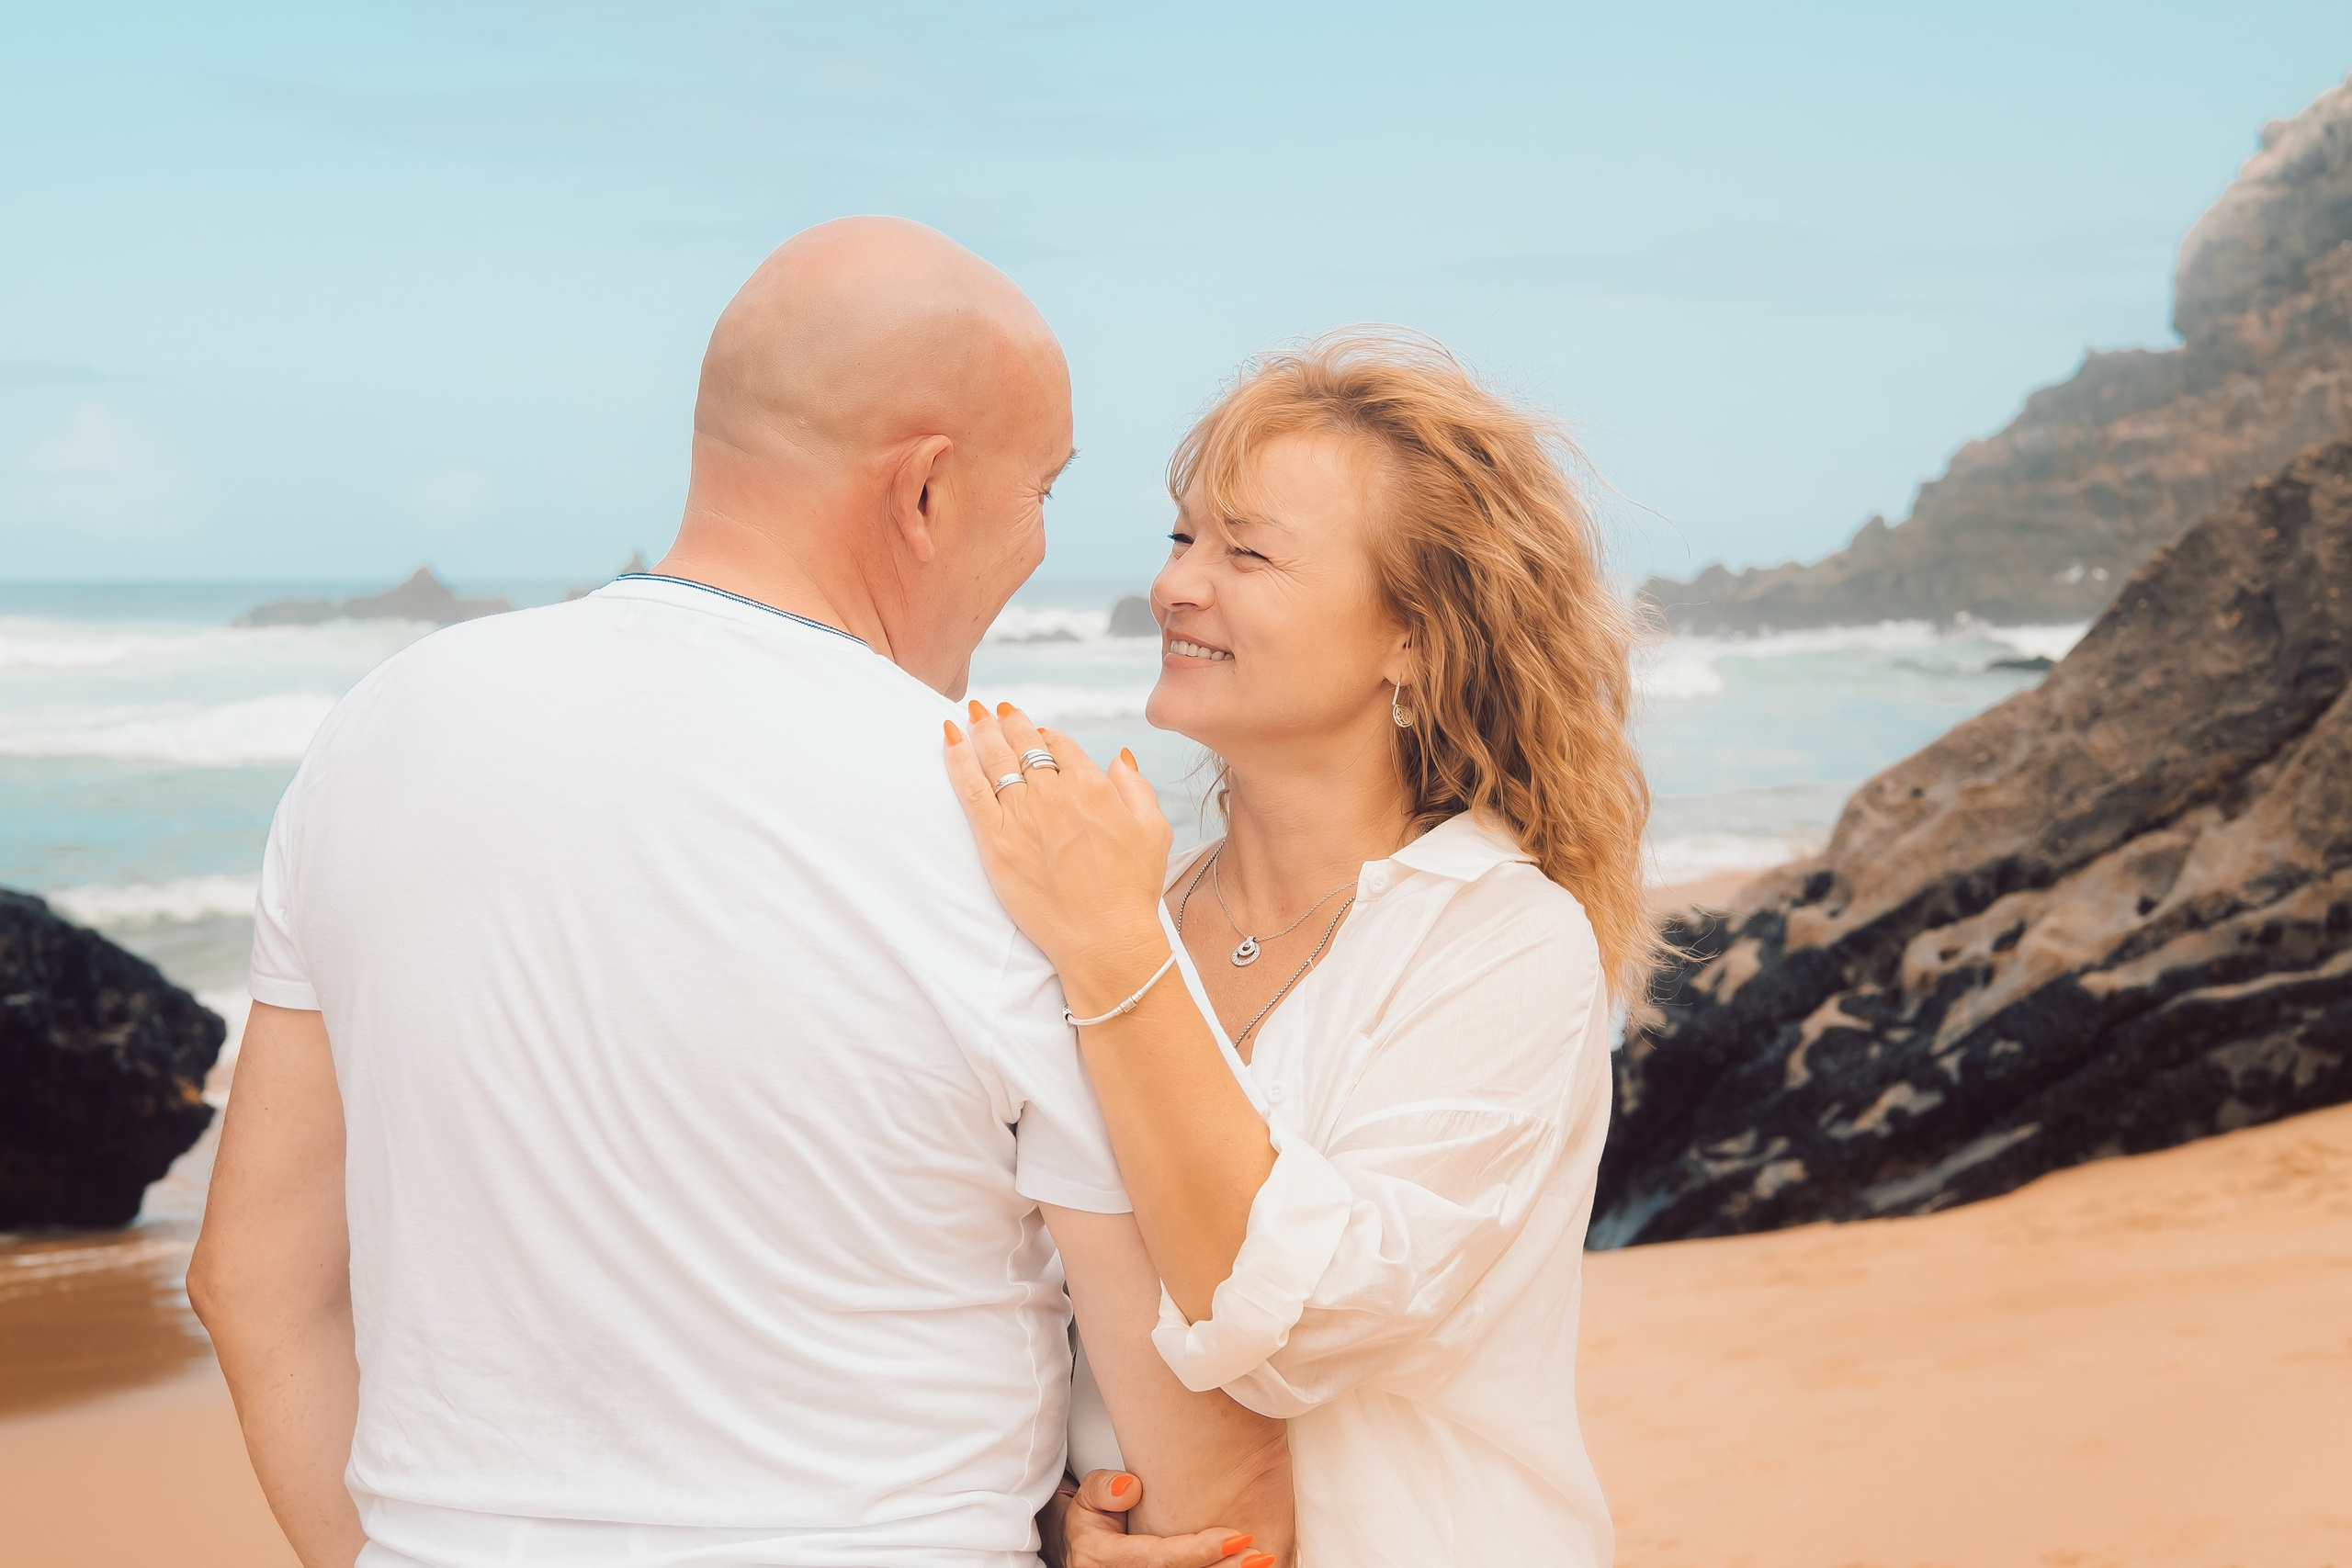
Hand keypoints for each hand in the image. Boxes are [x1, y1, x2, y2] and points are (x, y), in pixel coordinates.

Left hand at [944, 702, 1173, 1007]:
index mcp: (1092, 784)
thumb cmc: (1133, 889)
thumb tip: (1118, 756)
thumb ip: (1136, 786)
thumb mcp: (1154, 829)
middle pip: (1023, 743)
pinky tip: (948, 739)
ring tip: (972, 714)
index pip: (1059, 744)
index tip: (1035, 732)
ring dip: (981, 730)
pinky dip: (957, 759)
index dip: (1045, 735)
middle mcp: (1054, 792)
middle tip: (995, 710)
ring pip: (994, 758)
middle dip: (1008, 721)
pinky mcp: (995, 839)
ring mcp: (1022, 814)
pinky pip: (971, 788)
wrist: (1103, 937)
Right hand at [1042, 1470, 1271, 1567]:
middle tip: (1261, 1557)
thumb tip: (1131, 1488)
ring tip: (1263, 1563)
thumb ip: (1103, 1489)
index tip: (1237, 1537)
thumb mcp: (1088, 1497)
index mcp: (1102, 1558)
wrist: (1084, 1551)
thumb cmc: (1094, 1520)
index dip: (1199, 1551)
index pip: (1159, 1558)